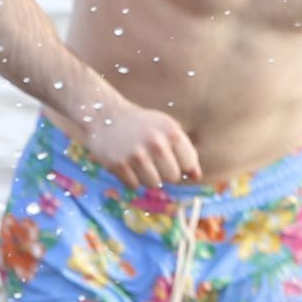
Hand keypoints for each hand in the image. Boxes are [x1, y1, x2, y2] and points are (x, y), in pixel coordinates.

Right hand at [80, 99, 199, 189]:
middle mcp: (156, 143)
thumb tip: (196, 177)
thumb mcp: (167, 129)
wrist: (105, 116)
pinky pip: (134, 185)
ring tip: (139, 162)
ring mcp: (136, 155)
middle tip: (153, 160)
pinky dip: (131, 179)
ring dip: (148, 177)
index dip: (181, 165)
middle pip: (172, 177)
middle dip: (164, 173)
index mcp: (171, 132)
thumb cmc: (142, 125)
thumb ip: (185, 150)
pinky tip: (126, 163)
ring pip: (154, 184)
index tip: (171, 158)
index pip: (188, 165)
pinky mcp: (118, 164)